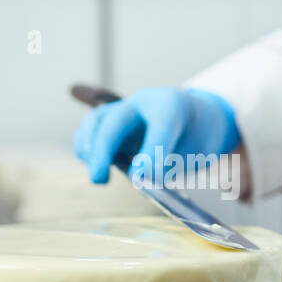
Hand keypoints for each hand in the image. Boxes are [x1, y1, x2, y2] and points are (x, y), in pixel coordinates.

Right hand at [72, 87, 238, 183]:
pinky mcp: (111, 122)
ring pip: (96, 121)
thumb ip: (170, 161)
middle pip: (116, 120)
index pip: (161, 125)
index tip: (140, 175)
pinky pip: (90, 129)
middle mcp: (144, 103)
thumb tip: (139, 175)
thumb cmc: (195, 137)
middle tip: (99, 179)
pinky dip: (85, 147)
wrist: (195, 120)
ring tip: (99, 176)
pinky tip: (93, 165)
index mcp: (171, 106)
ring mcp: (124, 110)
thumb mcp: (196, 150)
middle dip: (103, 149)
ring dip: (90, 148)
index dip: (151, 150)